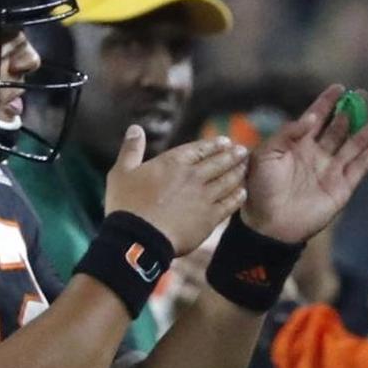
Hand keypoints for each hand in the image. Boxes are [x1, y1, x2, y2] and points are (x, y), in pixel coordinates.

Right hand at [106, 126, 248, 254]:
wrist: (138, 238)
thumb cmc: (126, 206)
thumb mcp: (121, 172)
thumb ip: (131, 149)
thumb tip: (135, 128)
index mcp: (173, 163)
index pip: (200, 149)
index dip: (215, 145)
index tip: (226, 142)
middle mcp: (193, 176)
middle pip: (219, 162)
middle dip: (232, 155)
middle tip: (243, 151)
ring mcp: (204, 197)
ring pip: (227, 181)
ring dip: (238, 172)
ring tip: (246, 167)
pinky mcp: (209, 218)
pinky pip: (229, 204)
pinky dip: (237, 196)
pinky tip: (243, 192)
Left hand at [241, 85, 367, 242]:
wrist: (269, 223)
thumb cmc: (261, 188)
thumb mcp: (266, 155)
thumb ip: (287, 133)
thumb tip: (311, 116)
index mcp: (297, 144)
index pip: (316, 117)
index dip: (327, 102)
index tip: (340, 88)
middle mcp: (317, 154)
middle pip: (338, 128)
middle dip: (351, 111)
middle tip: (363, 94)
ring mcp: (331, 170)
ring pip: (354, 145)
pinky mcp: (342, 187)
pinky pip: (360, 168)